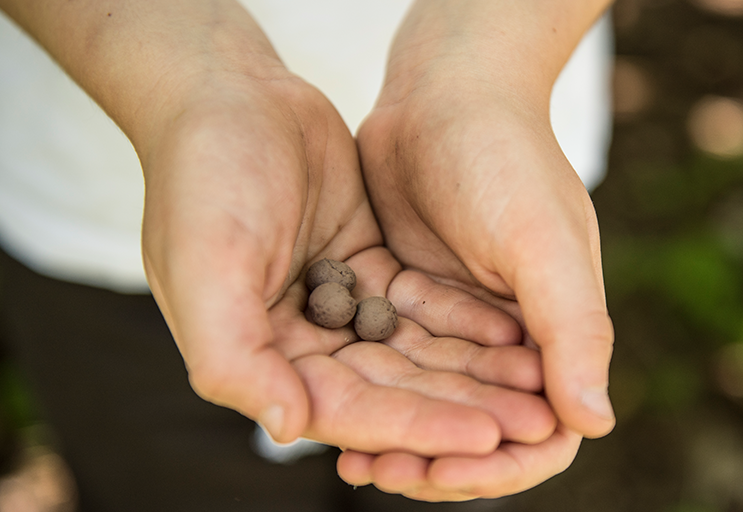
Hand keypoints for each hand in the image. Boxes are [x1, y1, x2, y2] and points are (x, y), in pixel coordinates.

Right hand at [138, 69, 551, 456]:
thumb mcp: (203, 266)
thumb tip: (291, 428)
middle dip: (462, 409)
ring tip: (539, 387)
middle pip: (394, 388)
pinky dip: (465, 320)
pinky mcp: (367, 266)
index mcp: (258, 356)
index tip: (485, 439)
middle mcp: (300, 341)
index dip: (417, 428)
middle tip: (534, 424)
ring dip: (474, 372)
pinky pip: (423, 304)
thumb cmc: (204, 177)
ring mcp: (337, 303)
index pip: (348, 409)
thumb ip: (233, 356)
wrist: (227, 92)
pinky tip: (517, 333)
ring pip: (416, 351)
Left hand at [352, 0, 614, 497]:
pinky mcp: (412, 299)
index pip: (542, 432)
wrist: (447, 90)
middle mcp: (513, 338)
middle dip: (433, 458)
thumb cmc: (508, 158)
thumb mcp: (543, 243)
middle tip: (377, 471)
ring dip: (394, 433)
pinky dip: (367, 388)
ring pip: (428, 401)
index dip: (497, 464)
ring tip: (347, 458)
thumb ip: (573, 329)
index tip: (442, 468)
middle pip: (478, 427)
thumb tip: (594, 424)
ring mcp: (459, 321)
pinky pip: (392, 362)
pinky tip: (324, 403)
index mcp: (558, 335)